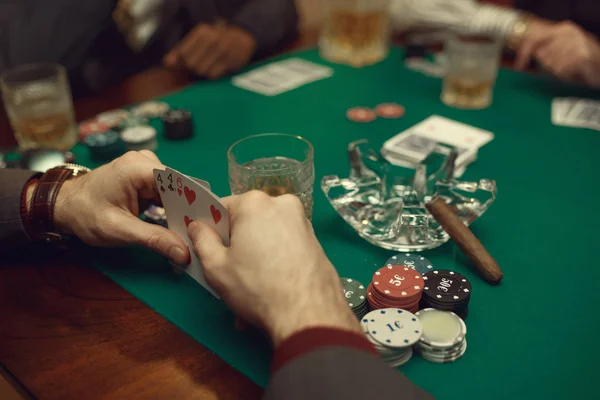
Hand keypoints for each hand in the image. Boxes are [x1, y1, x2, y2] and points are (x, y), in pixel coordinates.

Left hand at [53, 151, 189, 264]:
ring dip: (181, 210)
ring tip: (193, 232)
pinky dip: (171, 207)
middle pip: (179, 186)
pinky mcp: (143, 176)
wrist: (63, 206)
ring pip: (174, 190)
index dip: (195, 203)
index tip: (208, 224)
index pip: (178, 182)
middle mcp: (144, 161)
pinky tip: (178, 224)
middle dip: (189, 210)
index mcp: (138, 167)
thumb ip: (154, 240)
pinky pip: (165, 191)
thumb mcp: (120, 230)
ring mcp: (143, 167)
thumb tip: (184, 253)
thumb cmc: (84, 214)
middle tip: (202, 234)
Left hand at [163, 23, 256, 79]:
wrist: (243, 36)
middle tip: (202, 63)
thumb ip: (179, 51)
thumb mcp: (196, 40)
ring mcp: (225, 50)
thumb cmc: (215, 40)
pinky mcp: (233, 61)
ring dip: (205, 71)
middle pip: (193, 65)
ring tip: (211, 64)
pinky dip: (215, 74)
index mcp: (202, 32)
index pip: (184, 54)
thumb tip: (167, 63)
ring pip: (204, 71)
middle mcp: (214, 39)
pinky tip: (218, 67)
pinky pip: (215, 75)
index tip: (189, 61)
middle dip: (195, 67)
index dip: (184, 62)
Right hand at [187, 191, 360, 345]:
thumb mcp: (216, 267)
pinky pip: (285, 249)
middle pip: (247, 224)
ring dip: (255, 264)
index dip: (211, 230)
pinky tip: (270, 294)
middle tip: (229, 281)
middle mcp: (282, 204)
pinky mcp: (316, 242)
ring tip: (249, 299)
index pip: (221, 209)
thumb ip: (202, 241)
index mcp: (255, 203)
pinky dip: (275, 267)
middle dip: (236, 252)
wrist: (310, 314)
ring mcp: (303, 222)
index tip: (209, 251)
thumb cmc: (257, 287)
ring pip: (267, 240)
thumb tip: (197, 226)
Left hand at [516, 20, 599, 86]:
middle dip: (547, 65)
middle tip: (562, 66)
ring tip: (570, 68)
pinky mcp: (582, 56)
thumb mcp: (560, 53)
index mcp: (563, 29)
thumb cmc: (579, 61)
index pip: (534, 39)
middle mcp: (570, 32)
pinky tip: (574, 72)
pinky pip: (561, 70)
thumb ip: (543, 52)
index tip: (518, 68)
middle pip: (541, 55)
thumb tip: (521, 59)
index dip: (523, 54)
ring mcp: (577, 43)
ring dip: (557, 70)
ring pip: (550, 64)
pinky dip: (565, 75)